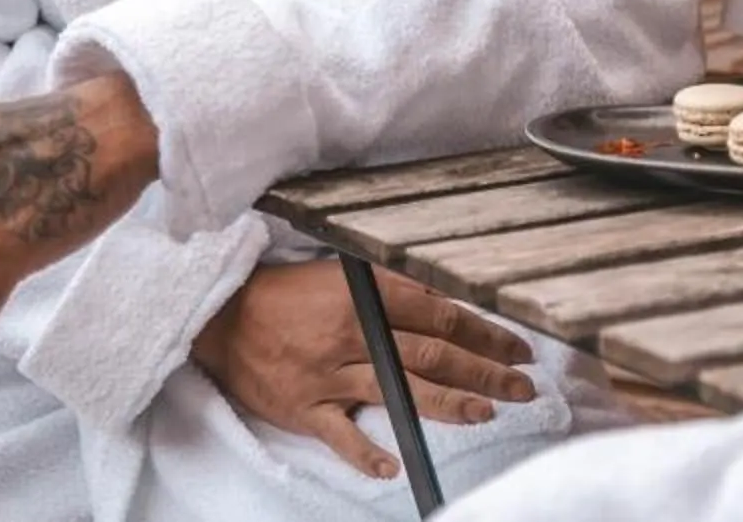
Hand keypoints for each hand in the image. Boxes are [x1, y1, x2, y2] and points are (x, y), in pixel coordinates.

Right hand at [191, 262, 536, 479]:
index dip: (483, 331)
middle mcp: (351, 335)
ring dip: (446, 404)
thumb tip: (444, 303)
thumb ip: (392, 289)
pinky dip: (365, 453)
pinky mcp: (303, 407)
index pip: (439, 315)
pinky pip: (339, 434)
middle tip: (522, 386)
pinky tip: (393, 467)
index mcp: (363, 296)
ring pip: (398, 391)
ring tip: (485, 414)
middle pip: (430, 355)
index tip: (517, 345)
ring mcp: (327, 375)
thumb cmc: (286, 293)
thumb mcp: (341, 275)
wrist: (221, 316)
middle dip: (483, 370)